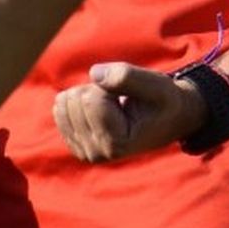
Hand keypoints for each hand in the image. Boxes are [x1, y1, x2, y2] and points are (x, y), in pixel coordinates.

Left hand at [52, 62, 206, 162]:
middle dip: (97, 90)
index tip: (129, 99)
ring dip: (88, 95)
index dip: (109, 87)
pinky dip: (78, 101)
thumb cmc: (163, 100)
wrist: (169, 118)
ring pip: (64, 103)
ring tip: (112, 105)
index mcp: (117, 144)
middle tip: (120, 101)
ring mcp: (84, 151)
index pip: (90, 99)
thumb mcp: (154, 85)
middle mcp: (97, 153)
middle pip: (74, 100)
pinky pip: (59, 110)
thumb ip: (126, 77)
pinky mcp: (76, 144)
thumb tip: (93, 74)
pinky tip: (99, 110)